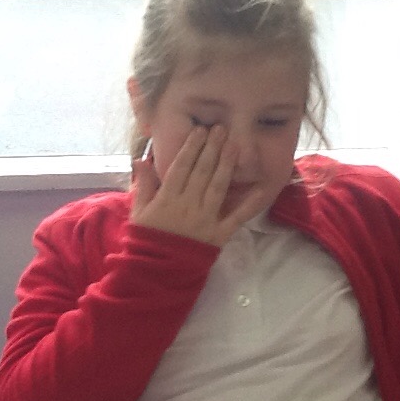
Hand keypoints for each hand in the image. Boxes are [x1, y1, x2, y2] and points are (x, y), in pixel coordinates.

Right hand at [130, 126, 265, 246]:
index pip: (182, 167)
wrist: (159, 271)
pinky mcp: (219, 234)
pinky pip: (237, 217)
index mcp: (168, 198)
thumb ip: (144, 185)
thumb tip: (141, 159)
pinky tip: (260, 189)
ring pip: (218, 187)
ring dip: (227, 165)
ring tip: (233, 145)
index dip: (192, 147)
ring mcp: (205, 219)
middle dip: (212, 148)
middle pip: (202, 172)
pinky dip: (249, 204)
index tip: (200, 130)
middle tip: (221, 129)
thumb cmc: (148, 239)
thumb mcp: (139, 212)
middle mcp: (188, 205)